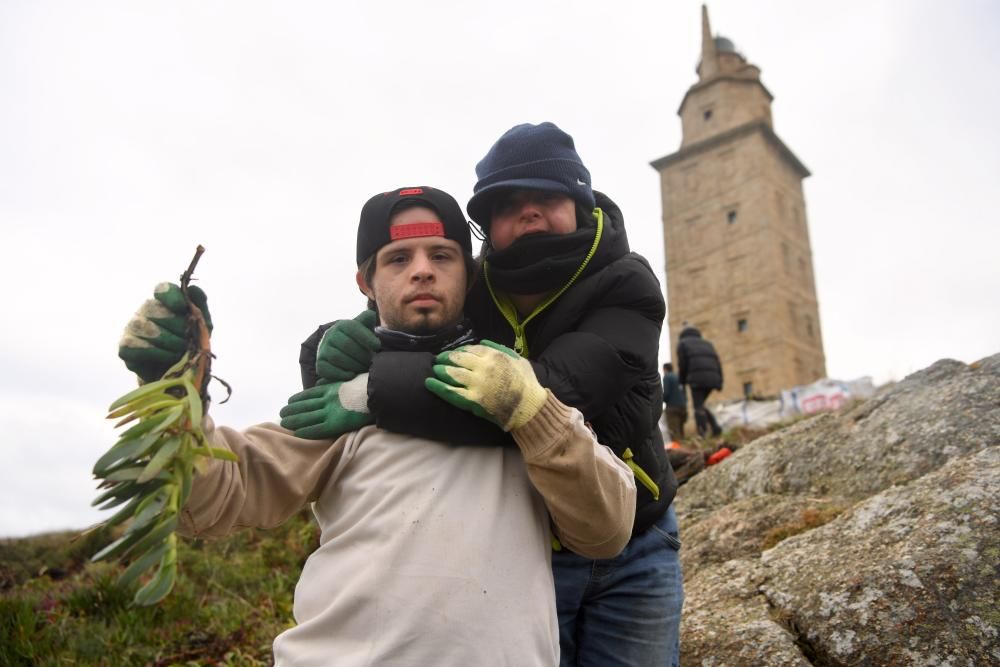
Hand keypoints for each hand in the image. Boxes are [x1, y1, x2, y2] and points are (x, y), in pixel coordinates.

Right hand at [118, 283, 212, 382]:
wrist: (180, 372)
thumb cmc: (191, 343)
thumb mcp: (202, 325)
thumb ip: (199, 306)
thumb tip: (192, 289)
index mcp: (165, 301)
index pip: (163, 289)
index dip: (172, 297)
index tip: (182, 308)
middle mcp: (146, 310)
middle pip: (155, 309)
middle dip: (176, 326)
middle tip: (188, 341)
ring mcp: (133, 327)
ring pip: (144, 326)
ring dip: (168, 341)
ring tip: (181, 352)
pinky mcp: (125, 347)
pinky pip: (134, 346)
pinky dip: (155, 353)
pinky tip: (168, 359)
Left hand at [280, 373, 372, 438]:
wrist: (376, 392)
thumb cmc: (365, 385)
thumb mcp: (346, 379)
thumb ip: (331, 382)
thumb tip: (318, 384)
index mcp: (330, 388)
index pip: (309, 395)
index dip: (297, 399)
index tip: (289, 401)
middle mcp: (327, 400)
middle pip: (304, 406)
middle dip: (291, 410)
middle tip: (281, 414)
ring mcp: (330, 412)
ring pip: (307, 417)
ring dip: (294, 421)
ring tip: (284, 423)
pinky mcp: (335, 423)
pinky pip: (317, 428)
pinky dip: (306, 431)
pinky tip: (297, 433)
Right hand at [316, 310, 379, 382]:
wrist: (341, 350)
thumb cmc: (357, 339)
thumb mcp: (363, 327)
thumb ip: (366, 319)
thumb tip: (370, 314)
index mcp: (342, 325)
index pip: (353, 328)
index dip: (366, 337)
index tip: (377, 346)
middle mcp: (330, 335)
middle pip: (347, 345)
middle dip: (362, 355)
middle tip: (371, 361)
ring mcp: (322, 349)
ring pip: (337, 357)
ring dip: (353, 365)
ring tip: (363, 368)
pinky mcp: (320, 363)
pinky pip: (327, 369)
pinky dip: (341, 374)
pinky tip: (352, 375)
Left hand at [425, 340, 546, 431]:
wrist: (529, 407)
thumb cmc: (526, 382)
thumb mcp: (517, 358)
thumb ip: (499, 348)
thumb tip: (482, 342)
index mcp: (493, 356)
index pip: (468, 350)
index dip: (458, 351)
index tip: (453, 354)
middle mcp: (483, 367)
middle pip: (457, 359)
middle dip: (445, 358)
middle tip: (438, 360)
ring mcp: (477, 384)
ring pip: (451, 374)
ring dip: (440, 370)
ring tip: (434, 370)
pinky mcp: (473, 400)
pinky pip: (451, 392)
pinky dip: (438, 387)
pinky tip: (429, 383)